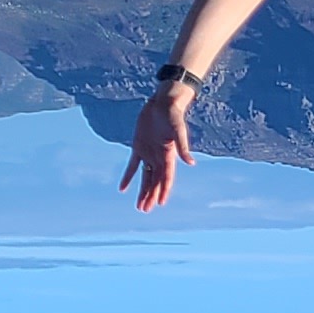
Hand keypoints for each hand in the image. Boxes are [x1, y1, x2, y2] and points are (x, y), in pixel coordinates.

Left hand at [120, 85, 196, 213]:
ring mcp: (149, 153)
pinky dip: (128, 177)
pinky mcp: (139, 146)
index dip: (163, 191)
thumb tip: (191, 163)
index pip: (166, 177)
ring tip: (139, 206)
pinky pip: (132, 165)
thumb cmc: (173, 115)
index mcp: (169, 155)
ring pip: (145, 177)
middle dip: (151, 195)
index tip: (160, 204)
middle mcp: (159, 157)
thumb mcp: (178, 130)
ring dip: (142, 191)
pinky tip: (123, 188)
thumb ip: (183, 147)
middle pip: (155, 181)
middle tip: (145, 210)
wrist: (164, 102)